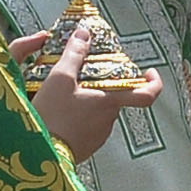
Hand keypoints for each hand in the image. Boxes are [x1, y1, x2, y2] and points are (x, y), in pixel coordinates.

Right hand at [14, 26, 162, 162]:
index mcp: (109, 102)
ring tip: (66, 92)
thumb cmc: (50, 117)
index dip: (154, 82)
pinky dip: (80, 116)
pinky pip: (88, 125)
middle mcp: (108, 120)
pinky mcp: (85, 146)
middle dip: (104, 85)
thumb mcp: (59, 78)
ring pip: (100, 111)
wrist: (36, 156)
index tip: (149, 73)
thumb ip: (74, 54)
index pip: (147, 95)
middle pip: (116, 98)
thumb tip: (84, 34)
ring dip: (90, 101)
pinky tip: (61, 111)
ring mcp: (98, 136)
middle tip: (85, 74)